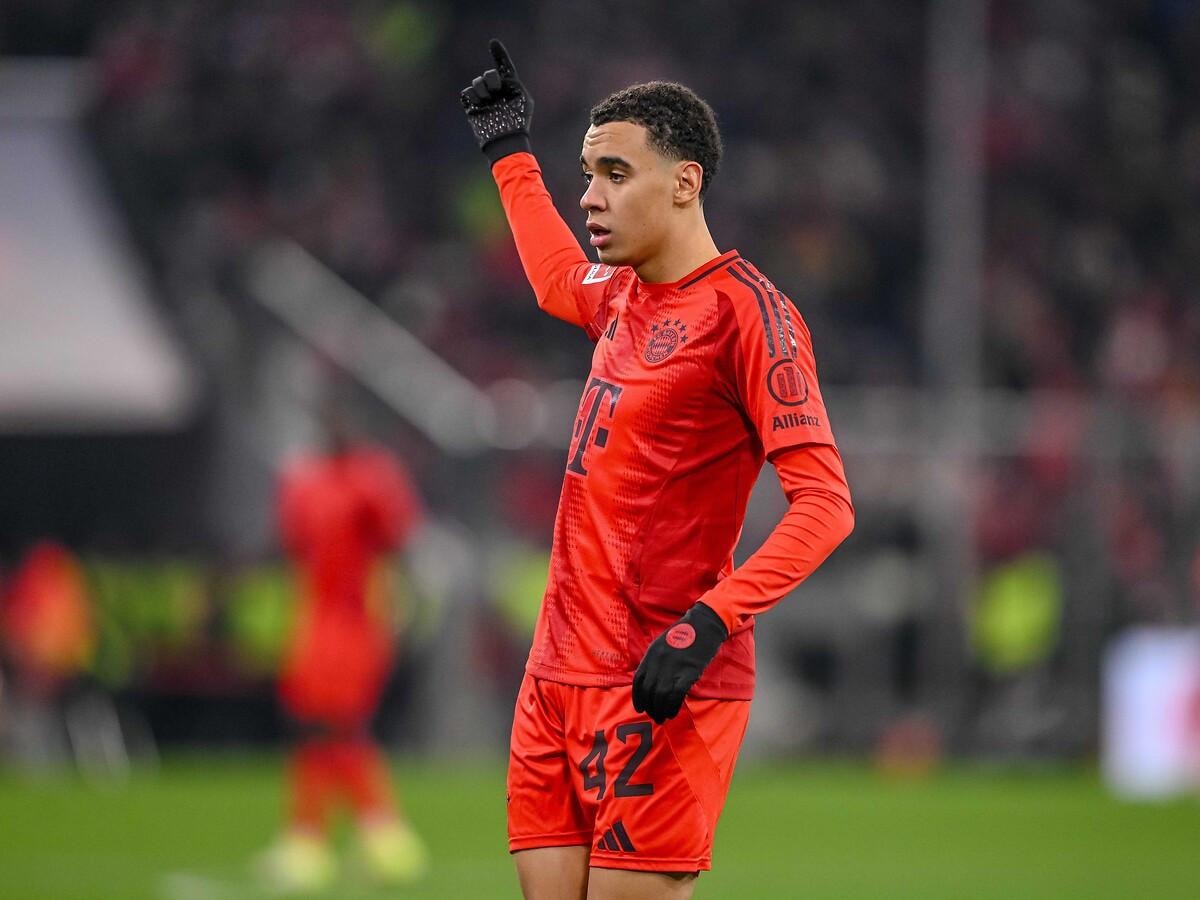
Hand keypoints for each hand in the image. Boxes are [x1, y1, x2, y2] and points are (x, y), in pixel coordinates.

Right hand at [460, 38, 533, 163]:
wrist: (504, 142)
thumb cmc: (518, 123)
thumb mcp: (522, 99)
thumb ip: (513, 83)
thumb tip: (500, 77)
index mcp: (510, 88)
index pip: (504, 67)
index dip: (499, 54)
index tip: (493, 42)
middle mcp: (497, 92)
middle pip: (489, 74)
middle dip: (491, 79)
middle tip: (495, 90)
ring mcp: (484, 100)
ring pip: (477, 83)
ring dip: (482, 89)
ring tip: (487, 101)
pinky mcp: (473, 108)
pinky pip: (467, 93)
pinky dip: (472, 96)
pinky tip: (479, 105)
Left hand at [632, 602, 728, 723]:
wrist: (705, 625)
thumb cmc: (686, 634)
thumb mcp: (664, 644)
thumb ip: (656, 661)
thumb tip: (652, 682)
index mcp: (651, 653)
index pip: (638, 680)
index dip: (638, 697)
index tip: (640, 708)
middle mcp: (659, 661)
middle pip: (649, 691)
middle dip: (650, 707)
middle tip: (655, 716)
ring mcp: (673, 666)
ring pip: (660, 696)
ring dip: (660, 710)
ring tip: (663, 717)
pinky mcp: (688, 672)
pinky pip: (676, 695)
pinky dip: (672, 707)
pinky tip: (673, 712)